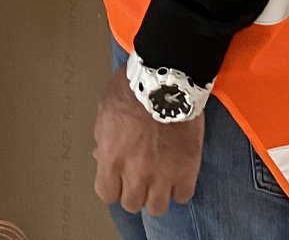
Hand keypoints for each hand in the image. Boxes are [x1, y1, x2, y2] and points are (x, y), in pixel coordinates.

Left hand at [93, 66, 203, 216]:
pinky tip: (177, 175)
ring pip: (157, 207)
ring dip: (156, 195)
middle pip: (132, 204)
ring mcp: (162, 175)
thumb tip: (101, 157)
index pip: (106, 193)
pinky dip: (179, 189)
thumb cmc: (132, 89)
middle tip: (139, 178)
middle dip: (133, 192)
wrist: (166, 81)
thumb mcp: (105, 111)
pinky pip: (183, 196)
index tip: (118, 180)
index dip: (112, 186)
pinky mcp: (187, 170)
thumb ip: (103, 140)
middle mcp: (135, 172)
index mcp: (112, 158)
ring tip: (159, 180)